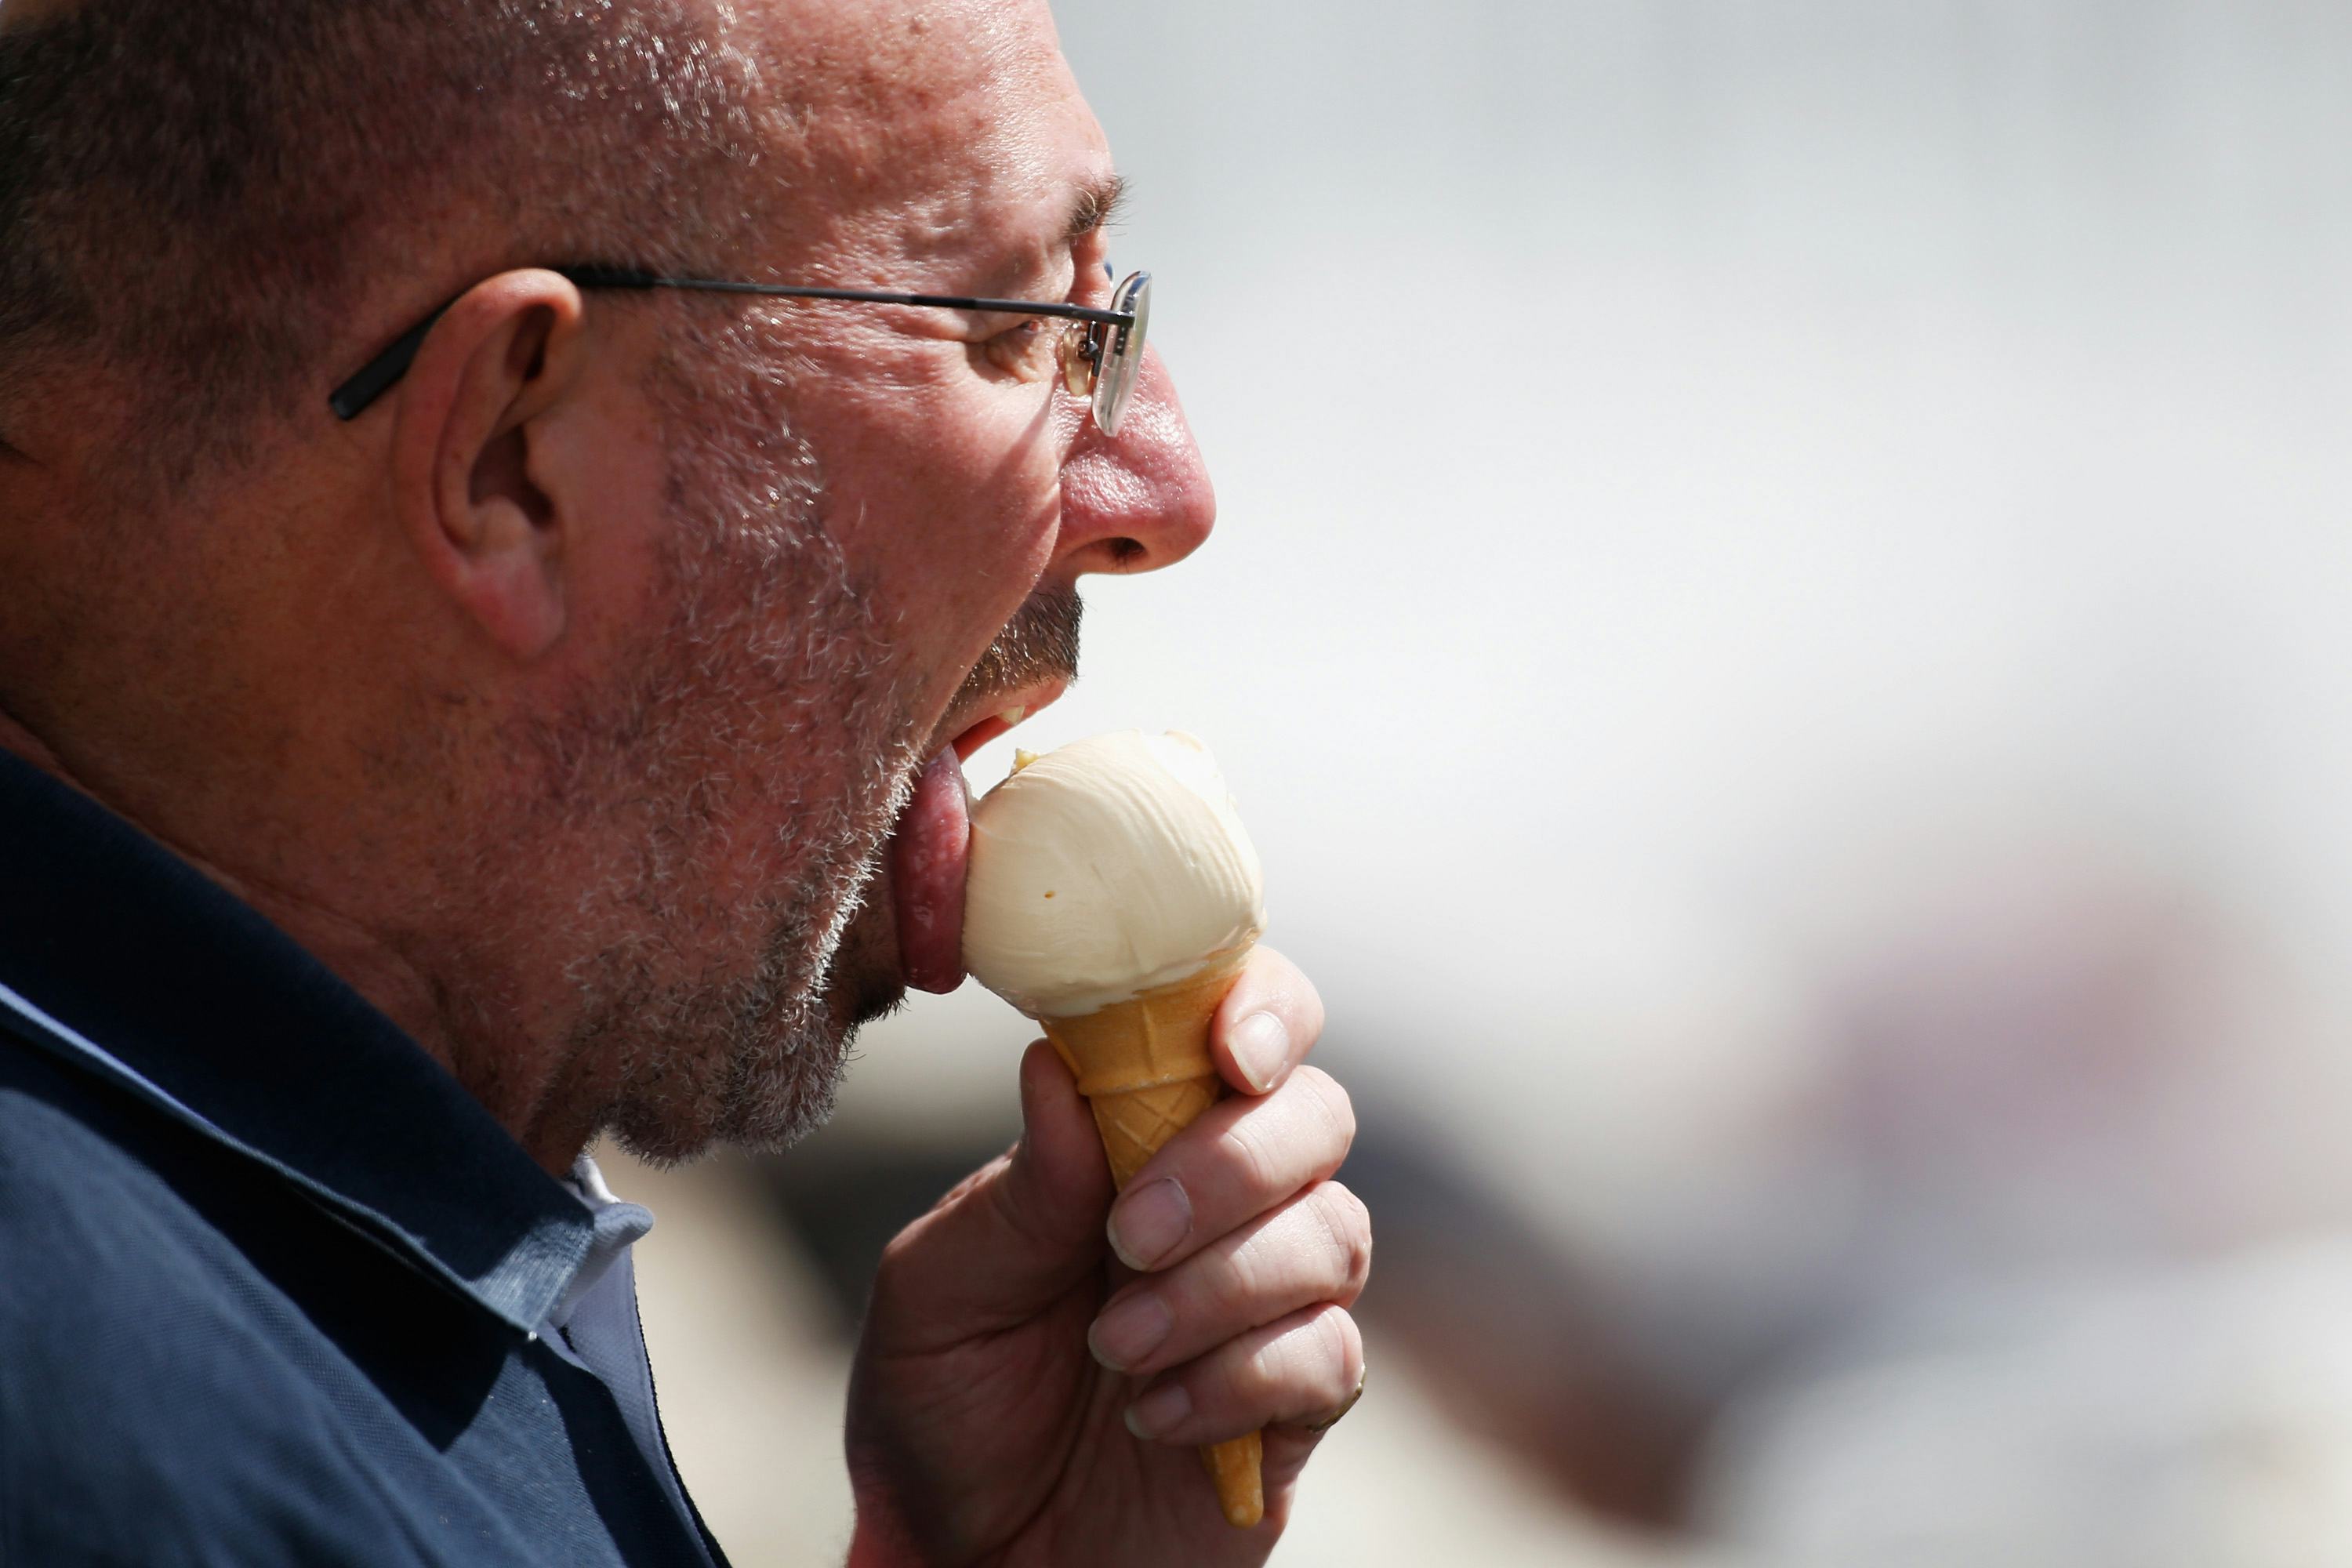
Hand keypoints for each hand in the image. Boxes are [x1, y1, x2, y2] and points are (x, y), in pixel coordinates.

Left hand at [844, 947, 1367, 1565]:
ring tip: (1116, 1349)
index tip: (1228, 1049)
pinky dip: (1239, 1381)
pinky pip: (1329, 1359)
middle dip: (1230, 1165)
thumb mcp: (938, 1292)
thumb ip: (1016, 1189)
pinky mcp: (1299, 1407)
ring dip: (1220, 1286)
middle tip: (1127, 1235)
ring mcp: (1274, 1303)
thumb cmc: (946, 1409)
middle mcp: (1228, 1203)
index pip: (1245, 1025)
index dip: (1263, 1007)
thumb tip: (1059, 1066)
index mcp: (1140, 1138)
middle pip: (1315, 1116)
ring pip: (1333, 1234)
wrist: (962, 1563)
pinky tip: (1154, 1420)